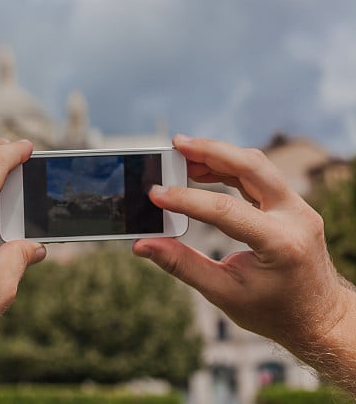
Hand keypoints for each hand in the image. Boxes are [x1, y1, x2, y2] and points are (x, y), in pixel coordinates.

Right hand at [133, 135, 355, 391]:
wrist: (318, 319)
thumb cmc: (272, 311)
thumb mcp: (223, 293)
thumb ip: (181, 264)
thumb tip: (144, 245)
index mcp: (281, 244)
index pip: (226, 210)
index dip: (186, 200)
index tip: (155, 194)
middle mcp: (296, 219)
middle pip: (252, 167)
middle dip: (211, 151)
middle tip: (176, 144)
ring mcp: (298, 209)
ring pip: (257, 165)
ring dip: (219, 155)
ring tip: (182, 155)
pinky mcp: (292, 206)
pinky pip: (260, 175)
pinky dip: (230, 167)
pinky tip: (203, 169)